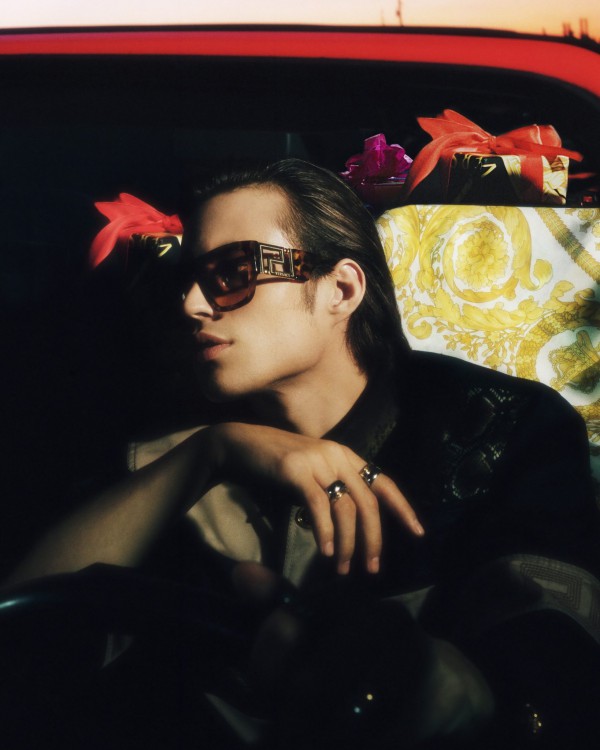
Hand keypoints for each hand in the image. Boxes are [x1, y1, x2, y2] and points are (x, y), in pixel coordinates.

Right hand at [210, 423, 423, 573]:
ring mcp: (317, 461)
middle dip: (373, 539)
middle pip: (368, 503)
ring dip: (347, 544)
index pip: (383, 482)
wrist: (237, 443)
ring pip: (345, 509)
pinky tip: (324, 551)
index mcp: (345, 455)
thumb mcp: (311, 473)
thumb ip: (331, 490)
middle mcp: (336, 455)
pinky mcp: (296, 469)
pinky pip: (318, 506)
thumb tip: (347, 527)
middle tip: (372, 568)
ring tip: (341, 569)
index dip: (403, 508)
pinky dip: (324, 532)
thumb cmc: (274, 463)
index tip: (418, 533)